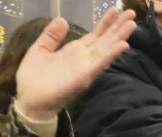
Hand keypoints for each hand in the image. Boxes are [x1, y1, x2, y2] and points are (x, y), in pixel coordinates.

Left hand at [15, 9, 135, 120]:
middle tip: (131, 12)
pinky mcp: (85, 76)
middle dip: (118, 27)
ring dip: (120, 37)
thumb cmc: (33, 78)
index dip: (105, 23)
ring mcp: (87, 67)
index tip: (116, 10)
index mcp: (75, 51)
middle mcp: (85, 58)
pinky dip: (112, 54)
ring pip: (107, 49)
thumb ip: (51, 36)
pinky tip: (123, 45)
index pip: (95, 35)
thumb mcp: (39, 49)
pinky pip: (100, 63)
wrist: (29, 101)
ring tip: (132, 25)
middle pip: (105, 40)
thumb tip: (62, 19)